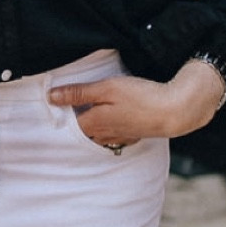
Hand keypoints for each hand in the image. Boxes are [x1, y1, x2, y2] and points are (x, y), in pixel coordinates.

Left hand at [48, 61, 225, 147]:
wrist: (174, 111)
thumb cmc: (140, 97)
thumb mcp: (106, 88)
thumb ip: (79, 93)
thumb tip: (51, 97)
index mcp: (94, 123)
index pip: (69, 122)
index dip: (63, 112)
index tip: (59, 101)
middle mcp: (104, 134)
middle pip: (83, 131)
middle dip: (76, 121)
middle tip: (72, 107)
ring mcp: (121, 137)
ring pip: (99, 136)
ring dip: (93, 127)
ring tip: (91, 114)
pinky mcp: (135, 136)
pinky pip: (116, 137)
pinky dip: (111, 131)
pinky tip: (114, 123)